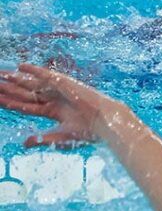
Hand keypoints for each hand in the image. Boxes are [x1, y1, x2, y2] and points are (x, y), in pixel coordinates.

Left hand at [0, 63, 119, 148]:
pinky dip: (33, 70)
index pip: (27, 106)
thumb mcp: (59, 138)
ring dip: (16, 79)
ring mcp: (58, 91)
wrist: (103, 122)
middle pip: (26, 93)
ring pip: (32, 84)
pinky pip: (45, 74)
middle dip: (9, 89)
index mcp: (54, 112)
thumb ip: (41, 138)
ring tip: (1, 74)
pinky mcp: (64, 84)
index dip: (11, 103)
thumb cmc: (86, 133)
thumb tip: (24, 143)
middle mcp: (54, 99)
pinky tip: (20, 66)